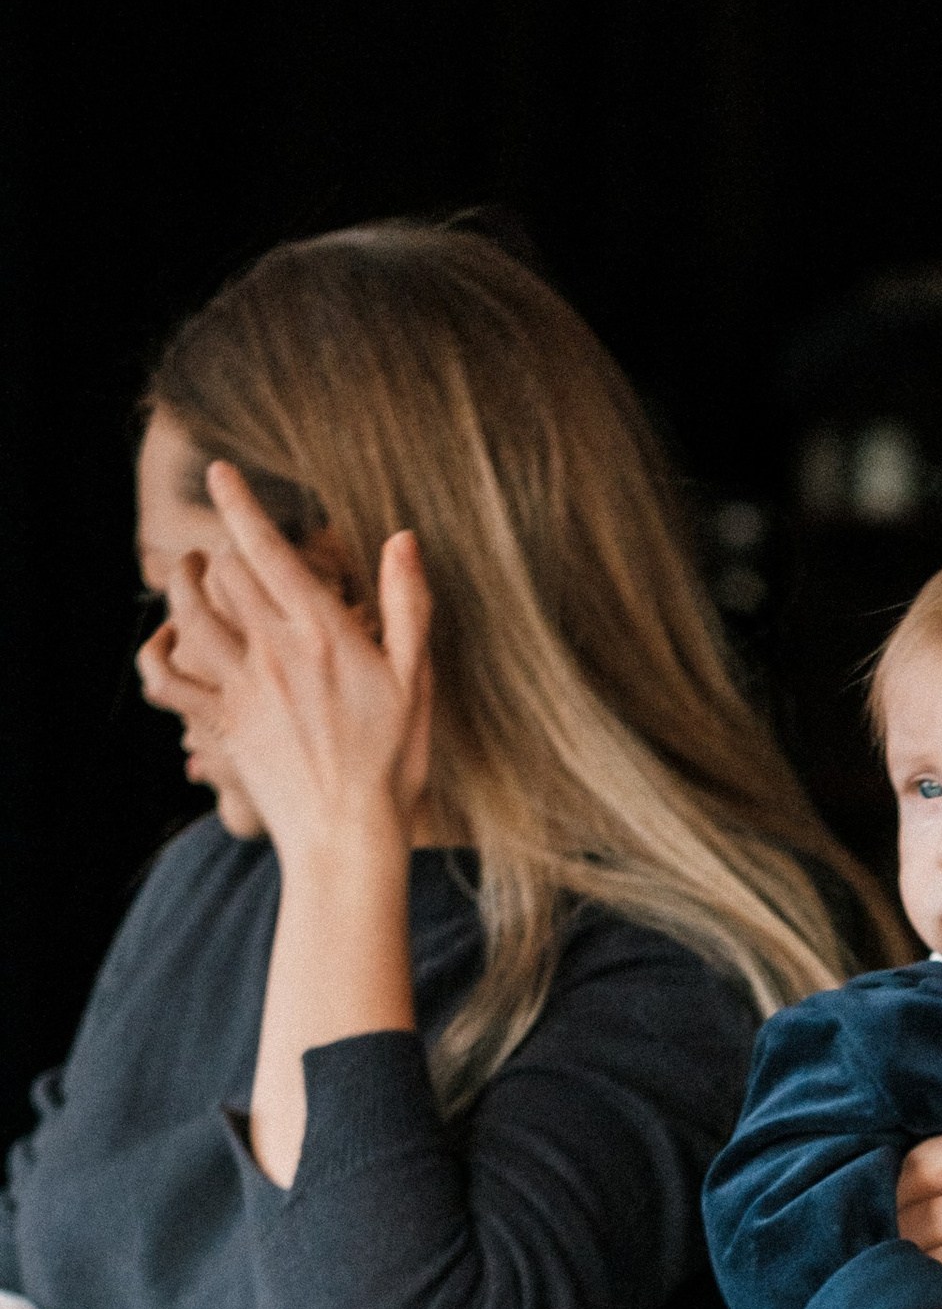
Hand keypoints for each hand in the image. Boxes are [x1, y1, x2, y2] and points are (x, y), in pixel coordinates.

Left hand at [143, 463, 433, 875]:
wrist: (349, 837)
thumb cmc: (394, 763)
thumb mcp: (418, 681)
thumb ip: (409, 605)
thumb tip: (402, 539)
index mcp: (323, 632)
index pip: (268, 549)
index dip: (239, 503)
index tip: (220, 472)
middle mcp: (273, 651)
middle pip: (222, 572)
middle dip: (220, 552)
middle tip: (223, 552)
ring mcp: (240, 687)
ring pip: (185, 612)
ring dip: (180, 586)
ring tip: (187, 575)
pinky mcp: (219, 723)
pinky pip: (165, 678)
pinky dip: (156, 653)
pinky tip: (166, 643)